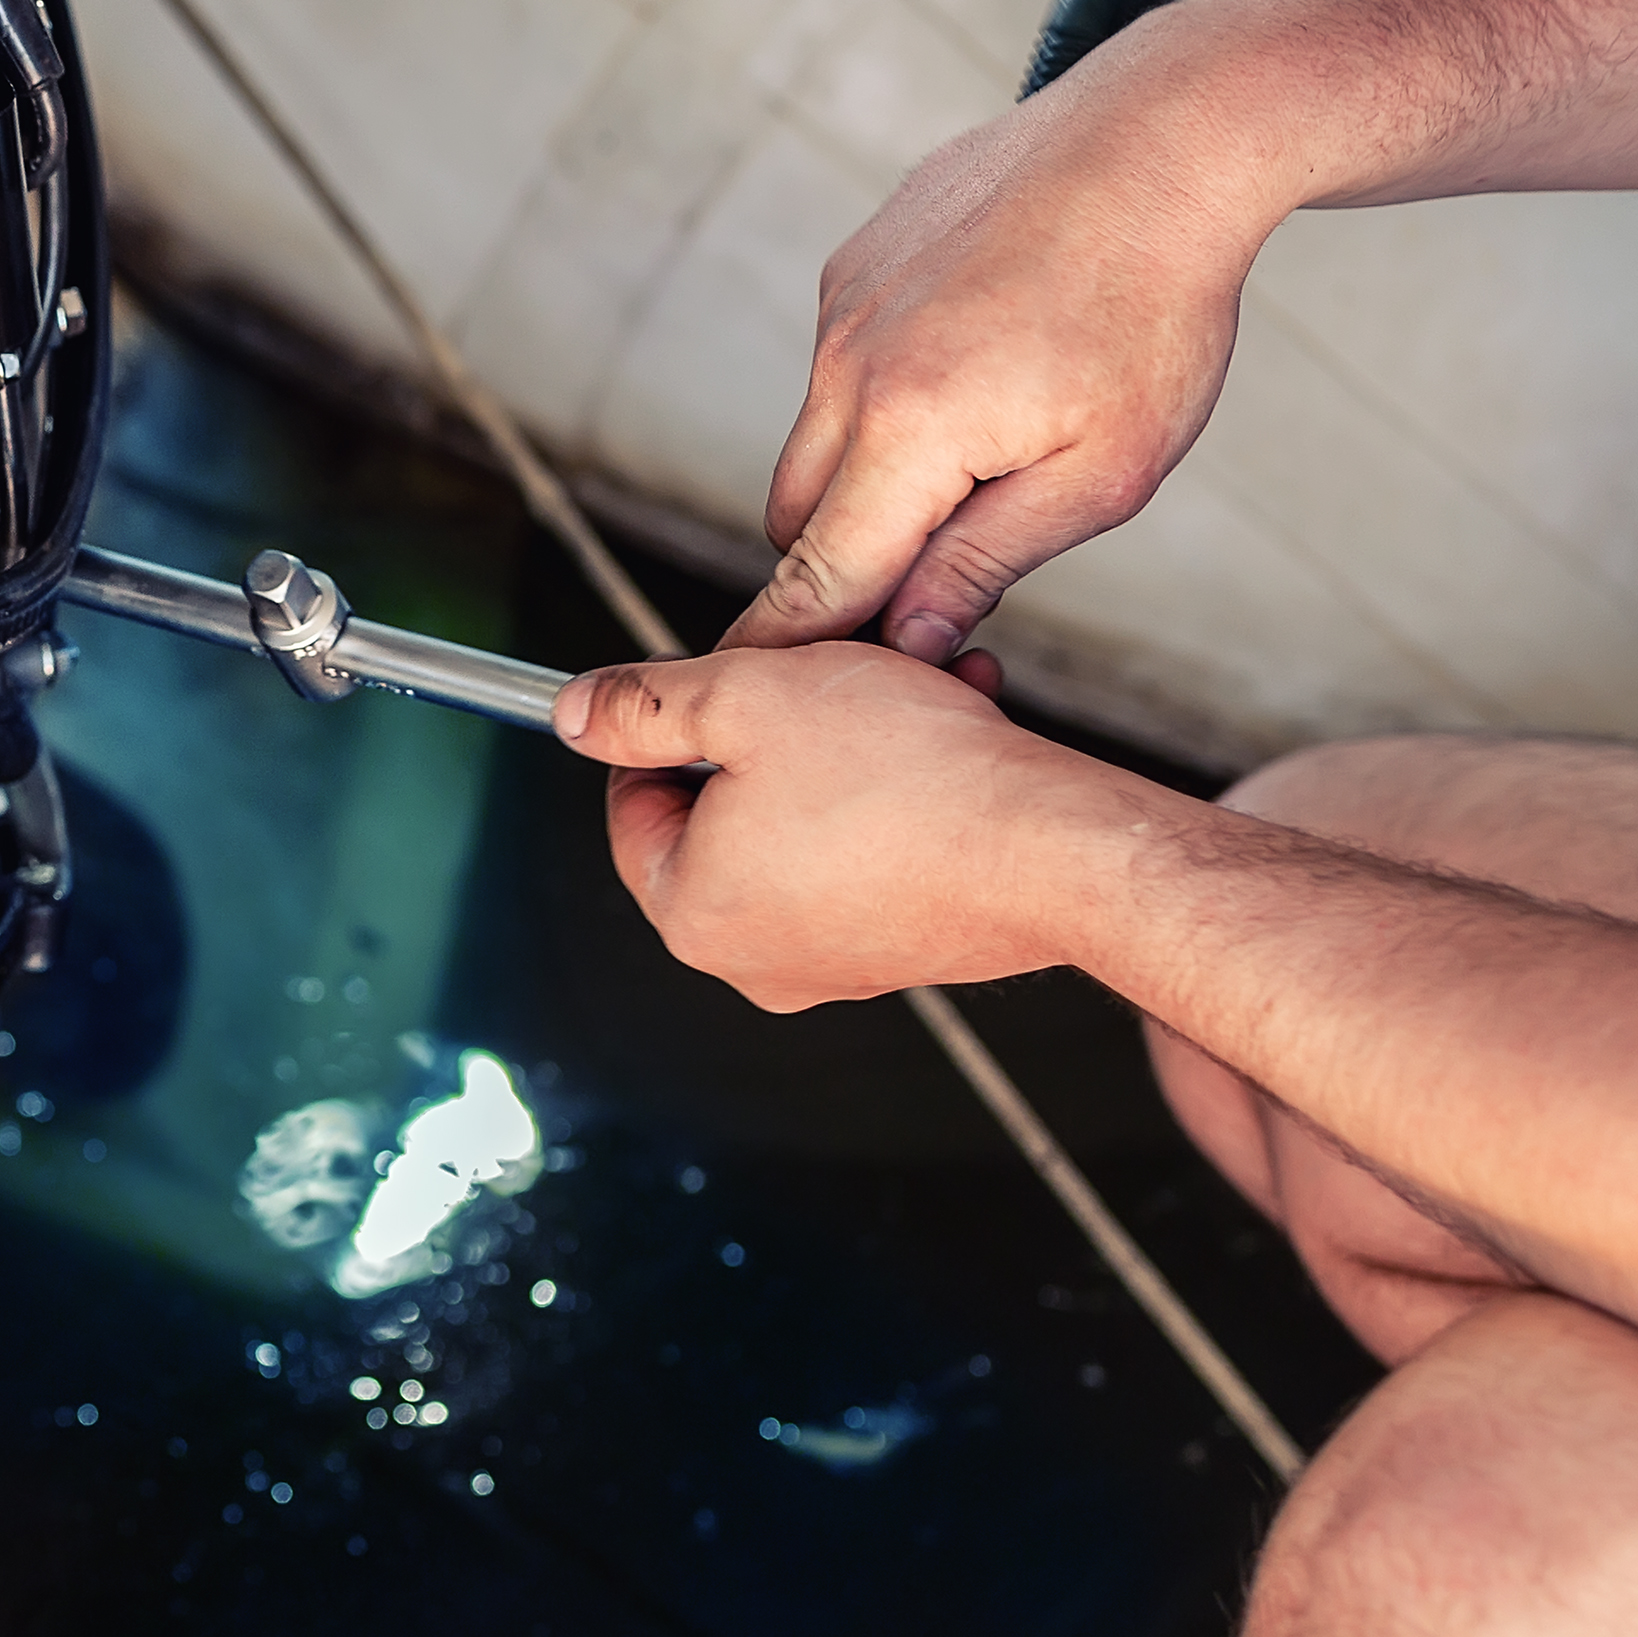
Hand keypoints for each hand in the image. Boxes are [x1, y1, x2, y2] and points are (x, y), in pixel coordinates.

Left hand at [552, 643, 1159, 1010]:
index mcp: (691, 912)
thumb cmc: (910, 779)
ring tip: (899, 686)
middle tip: (815, 672)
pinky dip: (902, 782)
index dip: (669, 723)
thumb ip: (644, 705)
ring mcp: (839, 963)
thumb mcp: (742, 698)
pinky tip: (948, 726)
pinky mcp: (911, 948)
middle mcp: (757, 960)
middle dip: (774, 726)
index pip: (634, 804)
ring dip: (847, 739)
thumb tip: (578, 713)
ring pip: (810, 817)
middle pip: (725, 811)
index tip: (715, 678)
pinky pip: (878, 846)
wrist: (1059, 849)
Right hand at [718, 54, 1275, 662]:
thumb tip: (906, 640)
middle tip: (935, 588)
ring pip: (817, 440)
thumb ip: (986, 562)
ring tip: (993, 450)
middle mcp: (848, 367)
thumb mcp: (1102, 474)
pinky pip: (842, 366)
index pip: (817, 578)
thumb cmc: (1153, 311)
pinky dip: (886, 398)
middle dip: (843, 569)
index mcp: (909, 431)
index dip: (788, 651)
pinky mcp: (854, 263)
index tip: (760, 700)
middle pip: (797, 521)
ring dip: (871, 479)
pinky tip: (986, 366)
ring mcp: (843, 308)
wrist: (1159, 142)